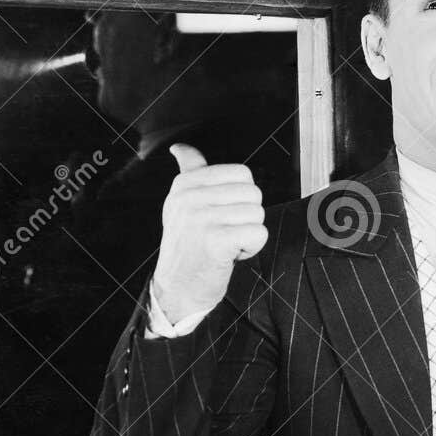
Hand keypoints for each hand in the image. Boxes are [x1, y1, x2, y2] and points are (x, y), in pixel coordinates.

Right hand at [149, 144, 268, 322]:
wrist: (177, 288)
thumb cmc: (188, 246)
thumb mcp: (182, 204)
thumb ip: (189, 172)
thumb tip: (181, 148)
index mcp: (185, 184)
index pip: (242, 173)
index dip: (241, 197)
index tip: (221, 214)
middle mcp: (190, 197)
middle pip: (253, 193)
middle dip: (247, 217)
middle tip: (223, 233)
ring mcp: (201, 217)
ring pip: (258, 214)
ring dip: (248, 234)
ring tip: (224, 244)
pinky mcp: (215, 239)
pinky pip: (258, 233)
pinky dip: (251, 248)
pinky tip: (229, 255)